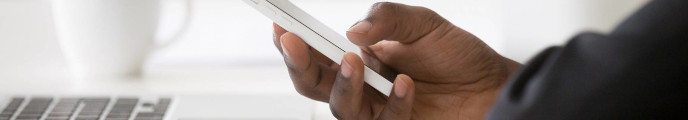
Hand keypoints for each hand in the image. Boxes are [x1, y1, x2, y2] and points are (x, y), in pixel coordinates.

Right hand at [273, 2, 520, 119]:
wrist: (491, 84)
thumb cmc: (456, 53)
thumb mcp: (422, 23)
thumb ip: (387, 19)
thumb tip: (352, 30)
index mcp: (361, 56)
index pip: (318, 53)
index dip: (295, 43)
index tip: (280, 27)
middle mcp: (364, 85)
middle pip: (315, 84)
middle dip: (300, 66)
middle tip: (296, 45)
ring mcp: (379, 108)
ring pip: (341, 108)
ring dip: (342, 85)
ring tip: (355, 61)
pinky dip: (393, 103)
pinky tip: (406, 84)